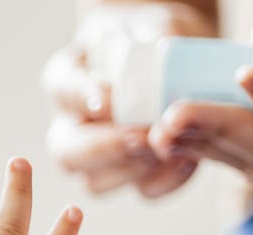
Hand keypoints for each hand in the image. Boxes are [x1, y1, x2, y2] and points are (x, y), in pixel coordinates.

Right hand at [43, 3, 214, 197]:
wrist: (175, 57)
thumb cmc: (154, 37)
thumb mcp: (149, 26)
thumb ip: (151, 38)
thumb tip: (159, 54)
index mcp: (66, 81)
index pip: (63, 90)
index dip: (82, 99)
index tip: (107, 100)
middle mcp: (72, 125)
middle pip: (67, 152)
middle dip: (105, 149)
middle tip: (141, 136)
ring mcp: (99, 158)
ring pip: (96, 182)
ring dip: (134, 170)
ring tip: (168, 148)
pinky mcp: (136, 174)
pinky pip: (143, 191)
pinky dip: (166, 180)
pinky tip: (189, 158)